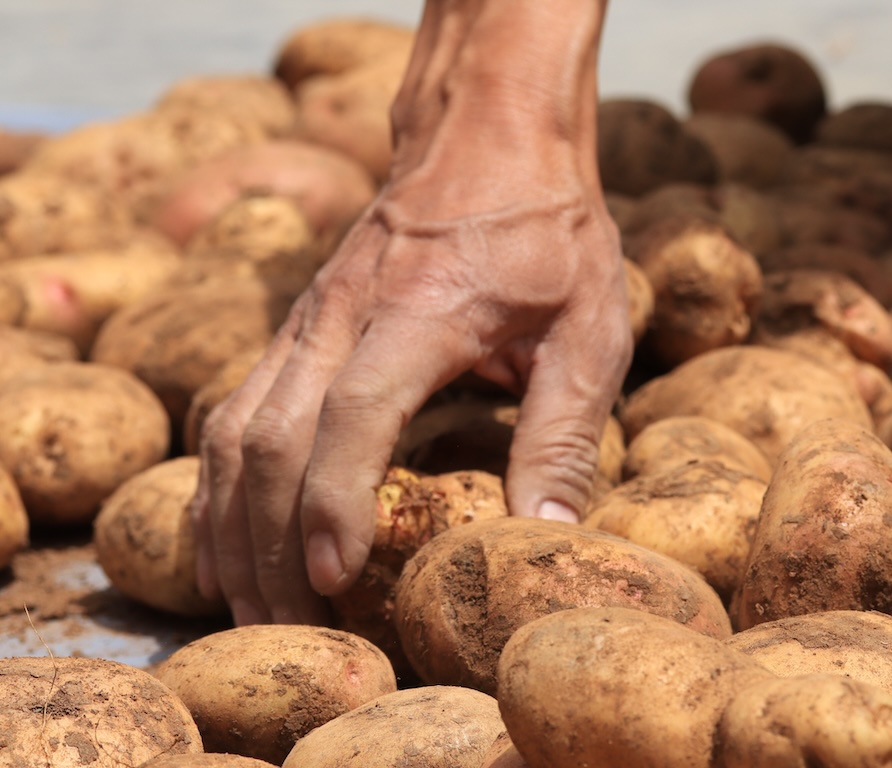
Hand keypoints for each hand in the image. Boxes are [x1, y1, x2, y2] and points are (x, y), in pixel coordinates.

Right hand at [190, 0, 624, 624]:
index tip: (334, 577)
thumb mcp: (587, 328)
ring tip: (248, 607)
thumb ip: (562, 432)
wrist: (489, 135)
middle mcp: (341, 314)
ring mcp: (308, 319)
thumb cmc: (548, 233)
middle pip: (273, 437)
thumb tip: (545, 537)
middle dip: (271, 540)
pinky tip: (227, 541)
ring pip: (236, 429)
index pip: (350, 416)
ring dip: (234, 523)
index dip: (334, 503)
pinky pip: (236, 411)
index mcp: (419, 311)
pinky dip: (222, 483)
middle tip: (290, 626)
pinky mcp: (297, 328)